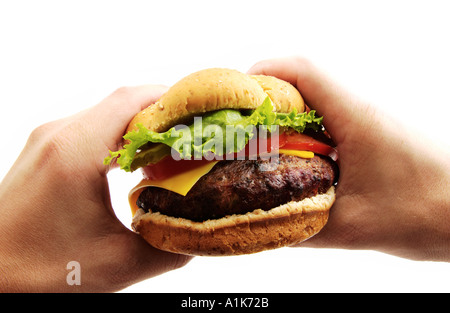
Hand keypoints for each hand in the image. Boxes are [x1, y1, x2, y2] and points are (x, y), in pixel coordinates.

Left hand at [0, 85, 191, 291]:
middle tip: (193, 137)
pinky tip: (133, 165)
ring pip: (106, 114)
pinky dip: (119, 138)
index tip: (202, 115)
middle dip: (163, 115)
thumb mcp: (116, 265)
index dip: (173, 101)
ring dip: (140, 127)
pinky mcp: (43, 151)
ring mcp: (47, 140)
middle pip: (122, 103)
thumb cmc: (38, 270)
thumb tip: (197, 235)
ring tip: (168, 154)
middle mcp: (59, 135)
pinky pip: (90, 129)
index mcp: (76, 152)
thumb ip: (168, 249)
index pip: (132, 101)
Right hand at [249, 57, 449, 261]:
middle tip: (237, 129)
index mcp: (355, 117)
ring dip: (284, 119)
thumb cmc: (426, 213)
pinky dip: (303, 135)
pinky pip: (329, 123)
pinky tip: (292, 162)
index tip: (234, 99)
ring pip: (315, 104)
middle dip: (264, 101)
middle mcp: (360, 111)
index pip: (302, 71)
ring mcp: (367, 123)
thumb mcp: (353, 227)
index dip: (263, 75)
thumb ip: (301, 227)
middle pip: (303, 83)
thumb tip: (261, 227)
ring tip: (257, 145)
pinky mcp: (371, 137)